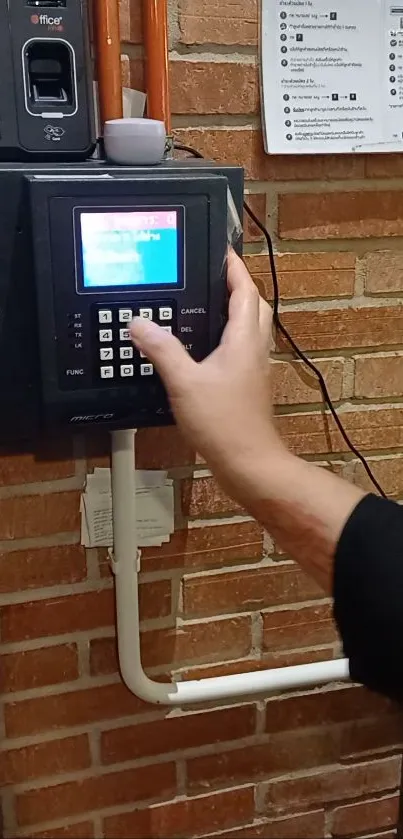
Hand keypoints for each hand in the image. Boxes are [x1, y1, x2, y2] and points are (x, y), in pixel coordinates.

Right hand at [130, 251, 282, 496]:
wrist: (248, 462)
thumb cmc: (224, 424)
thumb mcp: (184, 383)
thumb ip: (162, 350)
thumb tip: (140, 323)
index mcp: (244, 341)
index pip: (245, 291)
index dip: (235, 269)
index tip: (222, 252)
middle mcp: (255, 351)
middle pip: (254, 307)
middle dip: (238, 288)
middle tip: (215, 278)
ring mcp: (255, 370)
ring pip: (251, 329)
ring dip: (235, 313)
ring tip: (207, 307)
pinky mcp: (249, 387)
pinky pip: (242, 351)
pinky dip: (229, 339)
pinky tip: (207, 350)